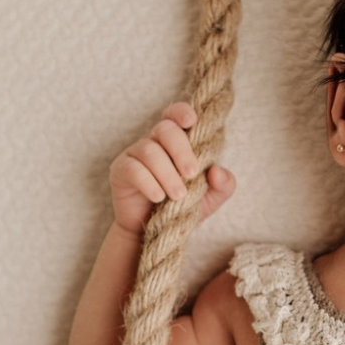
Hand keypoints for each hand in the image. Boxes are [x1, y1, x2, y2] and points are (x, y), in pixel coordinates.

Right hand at [108, 101, 235, 237]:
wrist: (160, 233)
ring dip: (167, 174)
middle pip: (165, 129)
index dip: (181, 112)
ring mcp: (135, 154)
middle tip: (191, 174)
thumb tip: (218, 171)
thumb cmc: (184, 208)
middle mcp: (154, 142)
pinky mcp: (120, 171)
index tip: (192, 122)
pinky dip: (149, 183)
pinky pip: (133, 169)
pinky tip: (159, 197)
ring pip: (150, 151)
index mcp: (175, 142)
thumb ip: (224, 184)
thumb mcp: (211, 198)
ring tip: (179, 195)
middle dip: (181, 151)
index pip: (174, 115)